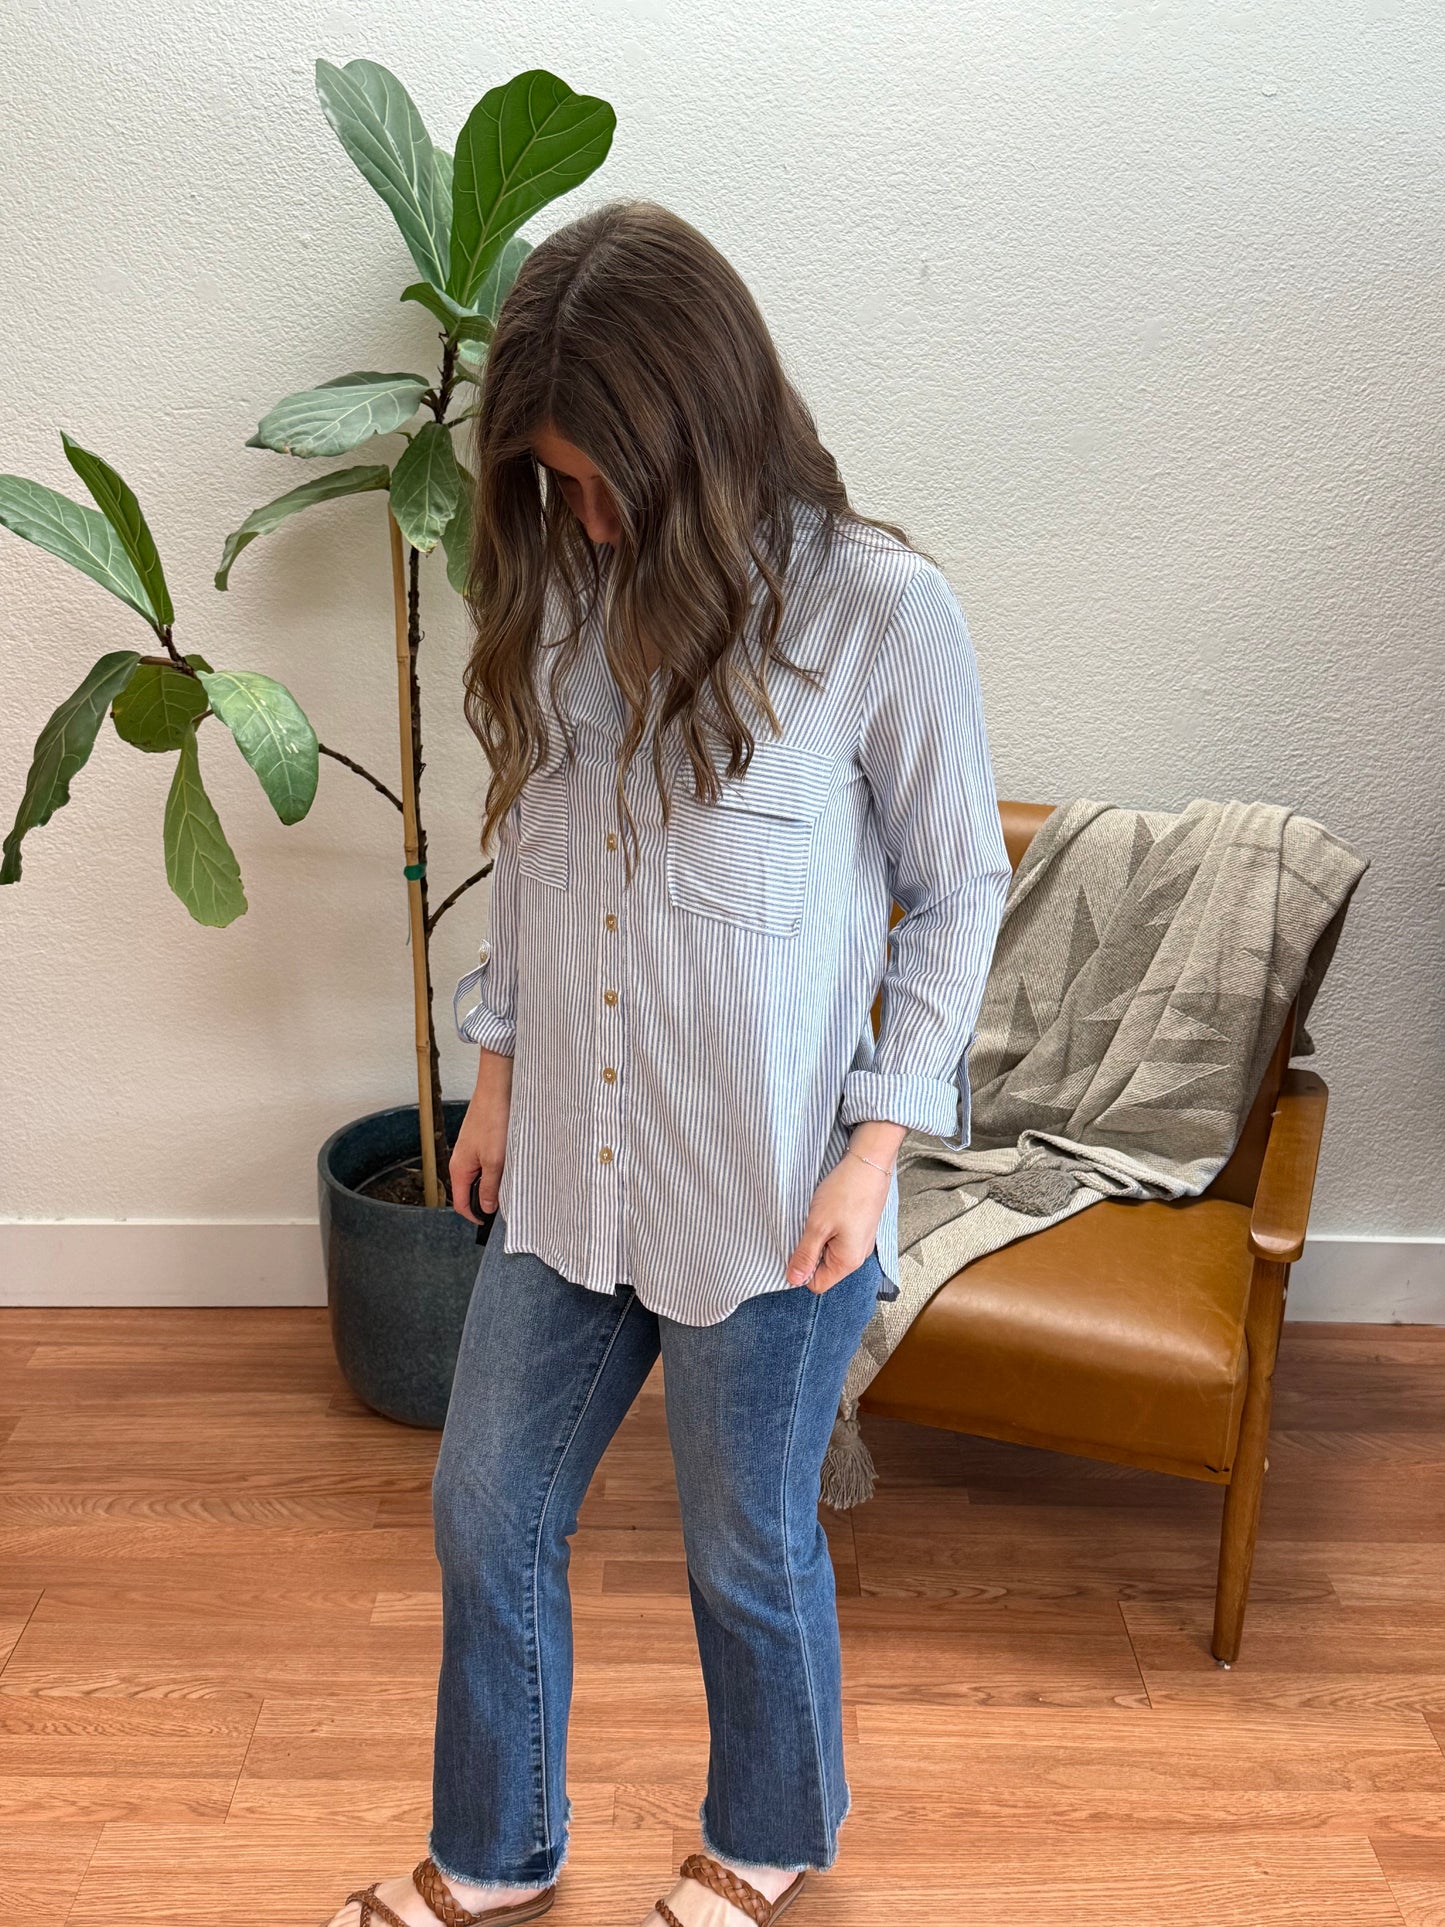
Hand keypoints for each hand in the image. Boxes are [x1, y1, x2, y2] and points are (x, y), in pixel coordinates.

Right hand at [449, 1049, 512, 1223]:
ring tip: (513, 1180)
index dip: (476, 1216)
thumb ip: (490, 1187)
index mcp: (459, 1168)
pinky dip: (499, 1168)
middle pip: (471, 1191)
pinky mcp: (482, 1141)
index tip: (492, 1222)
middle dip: (488, 1199)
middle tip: (509, 1201)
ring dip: (496, 1182)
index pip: (461, 1203)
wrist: (498, 1088)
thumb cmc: (493, 1119)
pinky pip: (488, 1163)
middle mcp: (462, 1160)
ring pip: (482, 1176)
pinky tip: (513, 1163)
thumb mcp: (495, 1160)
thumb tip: (487, 1208)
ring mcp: (472, 1150)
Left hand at [785, 1123, 904, 1293]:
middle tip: (806, 1227)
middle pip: (824, 1268)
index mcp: (848, 1261)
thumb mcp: (817, 1225)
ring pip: (829, 1251)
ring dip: (818, 1238)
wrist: (869, 1163)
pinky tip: (827, 1211)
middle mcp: (857, 1256)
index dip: (801, 1270)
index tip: (794, 1247)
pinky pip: (838, 1238)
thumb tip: (794, 1279)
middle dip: (809, 1251)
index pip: (816, 1284)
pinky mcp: (859, 1228)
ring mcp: (860, 1241)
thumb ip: (805, 1255)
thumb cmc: (846, 1192)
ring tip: (817, 1217)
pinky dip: (827, 1228)